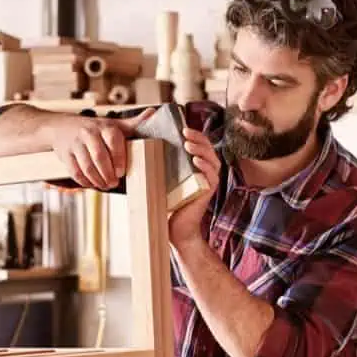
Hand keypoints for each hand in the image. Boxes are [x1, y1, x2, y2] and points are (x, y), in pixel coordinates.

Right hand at [50, 107, 156, 188]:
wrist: (61, 126)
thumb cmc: (94, 128)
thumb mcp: (113, 124)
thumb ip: (133, 123)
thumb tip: (153, 113)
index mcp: (104, 126)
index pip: (113, 141)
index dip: (119, 158)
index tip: (121, 172)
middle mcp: (89, 133)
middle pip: (99, 157)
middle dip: (108, 174)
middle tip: (114, 183)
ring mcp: (75, 144)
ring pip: (87, 167)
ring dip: (98, 180)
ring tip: (105, 185)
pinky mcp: (65, 154)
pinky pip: (75, 172)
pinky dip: (85, 182)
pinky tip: (92, 184)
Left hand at [169, 127, 222, 246]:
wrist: (176, 229)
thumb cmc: (169, 204)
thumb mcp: (165, 180)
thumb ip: (163, 165)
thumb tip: (144, 149)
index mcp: (197, 168)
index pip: (202, 146)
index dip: (196, 135)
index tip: (182, 127)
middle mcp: (206, 173)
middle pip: (209, 149)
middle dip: (199, 138)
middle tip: (185, 132)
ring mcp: (208, 183)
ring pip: (213, 160)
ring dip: (201, 150)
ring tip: (188, 144)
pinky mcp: (208, 193)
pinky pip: (212, 177)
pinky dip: (205, 167)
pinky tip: (196, 161)